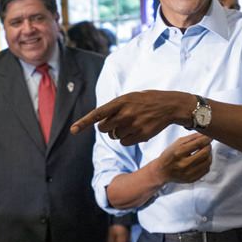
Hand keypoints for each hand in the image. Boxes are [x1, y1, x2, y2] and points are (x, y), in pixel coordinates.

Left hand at [70, 90, 190, 145]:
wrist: (169, 105)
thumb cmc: (145, 101)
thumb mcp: (128, 98)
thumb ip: (113, 108)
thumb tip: (100, 123)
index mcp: (120, 102)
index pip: (98, 114)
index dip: (84, 122)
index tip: (73, 130)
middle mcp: (125, 114)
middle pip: (103, 129)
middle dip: (106, 128)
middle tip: (117, 122)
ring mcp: (133, 125)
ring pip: (114, 137)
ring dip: (118, 133)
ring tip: (131, 123)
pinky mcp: (141, 135)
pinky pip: (124, 143)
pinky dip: (127, 139)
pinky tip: (136, 130)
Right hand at [155, 133, 212, 184]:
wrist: (161, 171)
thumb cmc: (168, 156)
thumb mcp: (176, 144)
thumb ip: (191, 138)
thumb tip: (204, 134)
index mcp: (179, 152)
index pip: (198, 144)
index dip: (206, 139)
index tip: (209, 137)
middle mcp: (184, 164)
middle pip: (205, 153)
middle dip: (208, 147)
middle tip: (207, 144)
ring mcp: (188, 173)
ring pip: (207, 162)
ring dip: (209, 155)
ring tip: (205, 151)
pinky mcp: (191, 179)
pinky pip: (206, 170)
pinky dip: (207, 163)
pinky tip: (203, 160)